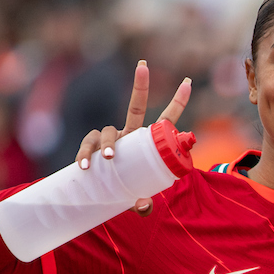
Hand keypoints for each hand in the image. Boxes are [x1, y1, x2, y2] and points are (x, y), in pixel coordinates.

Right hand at [74, 61, 192, 215]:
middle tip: (143, 66)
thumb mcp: (136, 200)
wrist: (98, 199)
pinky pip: (87, 146)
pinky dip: (85, 154)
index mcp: (146, 144)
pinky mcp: (90, 148)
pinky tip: (85, 166)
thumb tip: (143, 207)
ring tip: (107, 158)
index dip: (177, 103)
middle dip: (140, 86)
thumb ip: (142, 204)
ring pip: (108, 131)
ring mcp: (110, 140)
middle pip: (134, 108)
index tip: (188, 83)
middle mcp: (129, 136)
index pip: (165, 122)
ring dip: (107, 143)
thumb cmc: (124, 194)